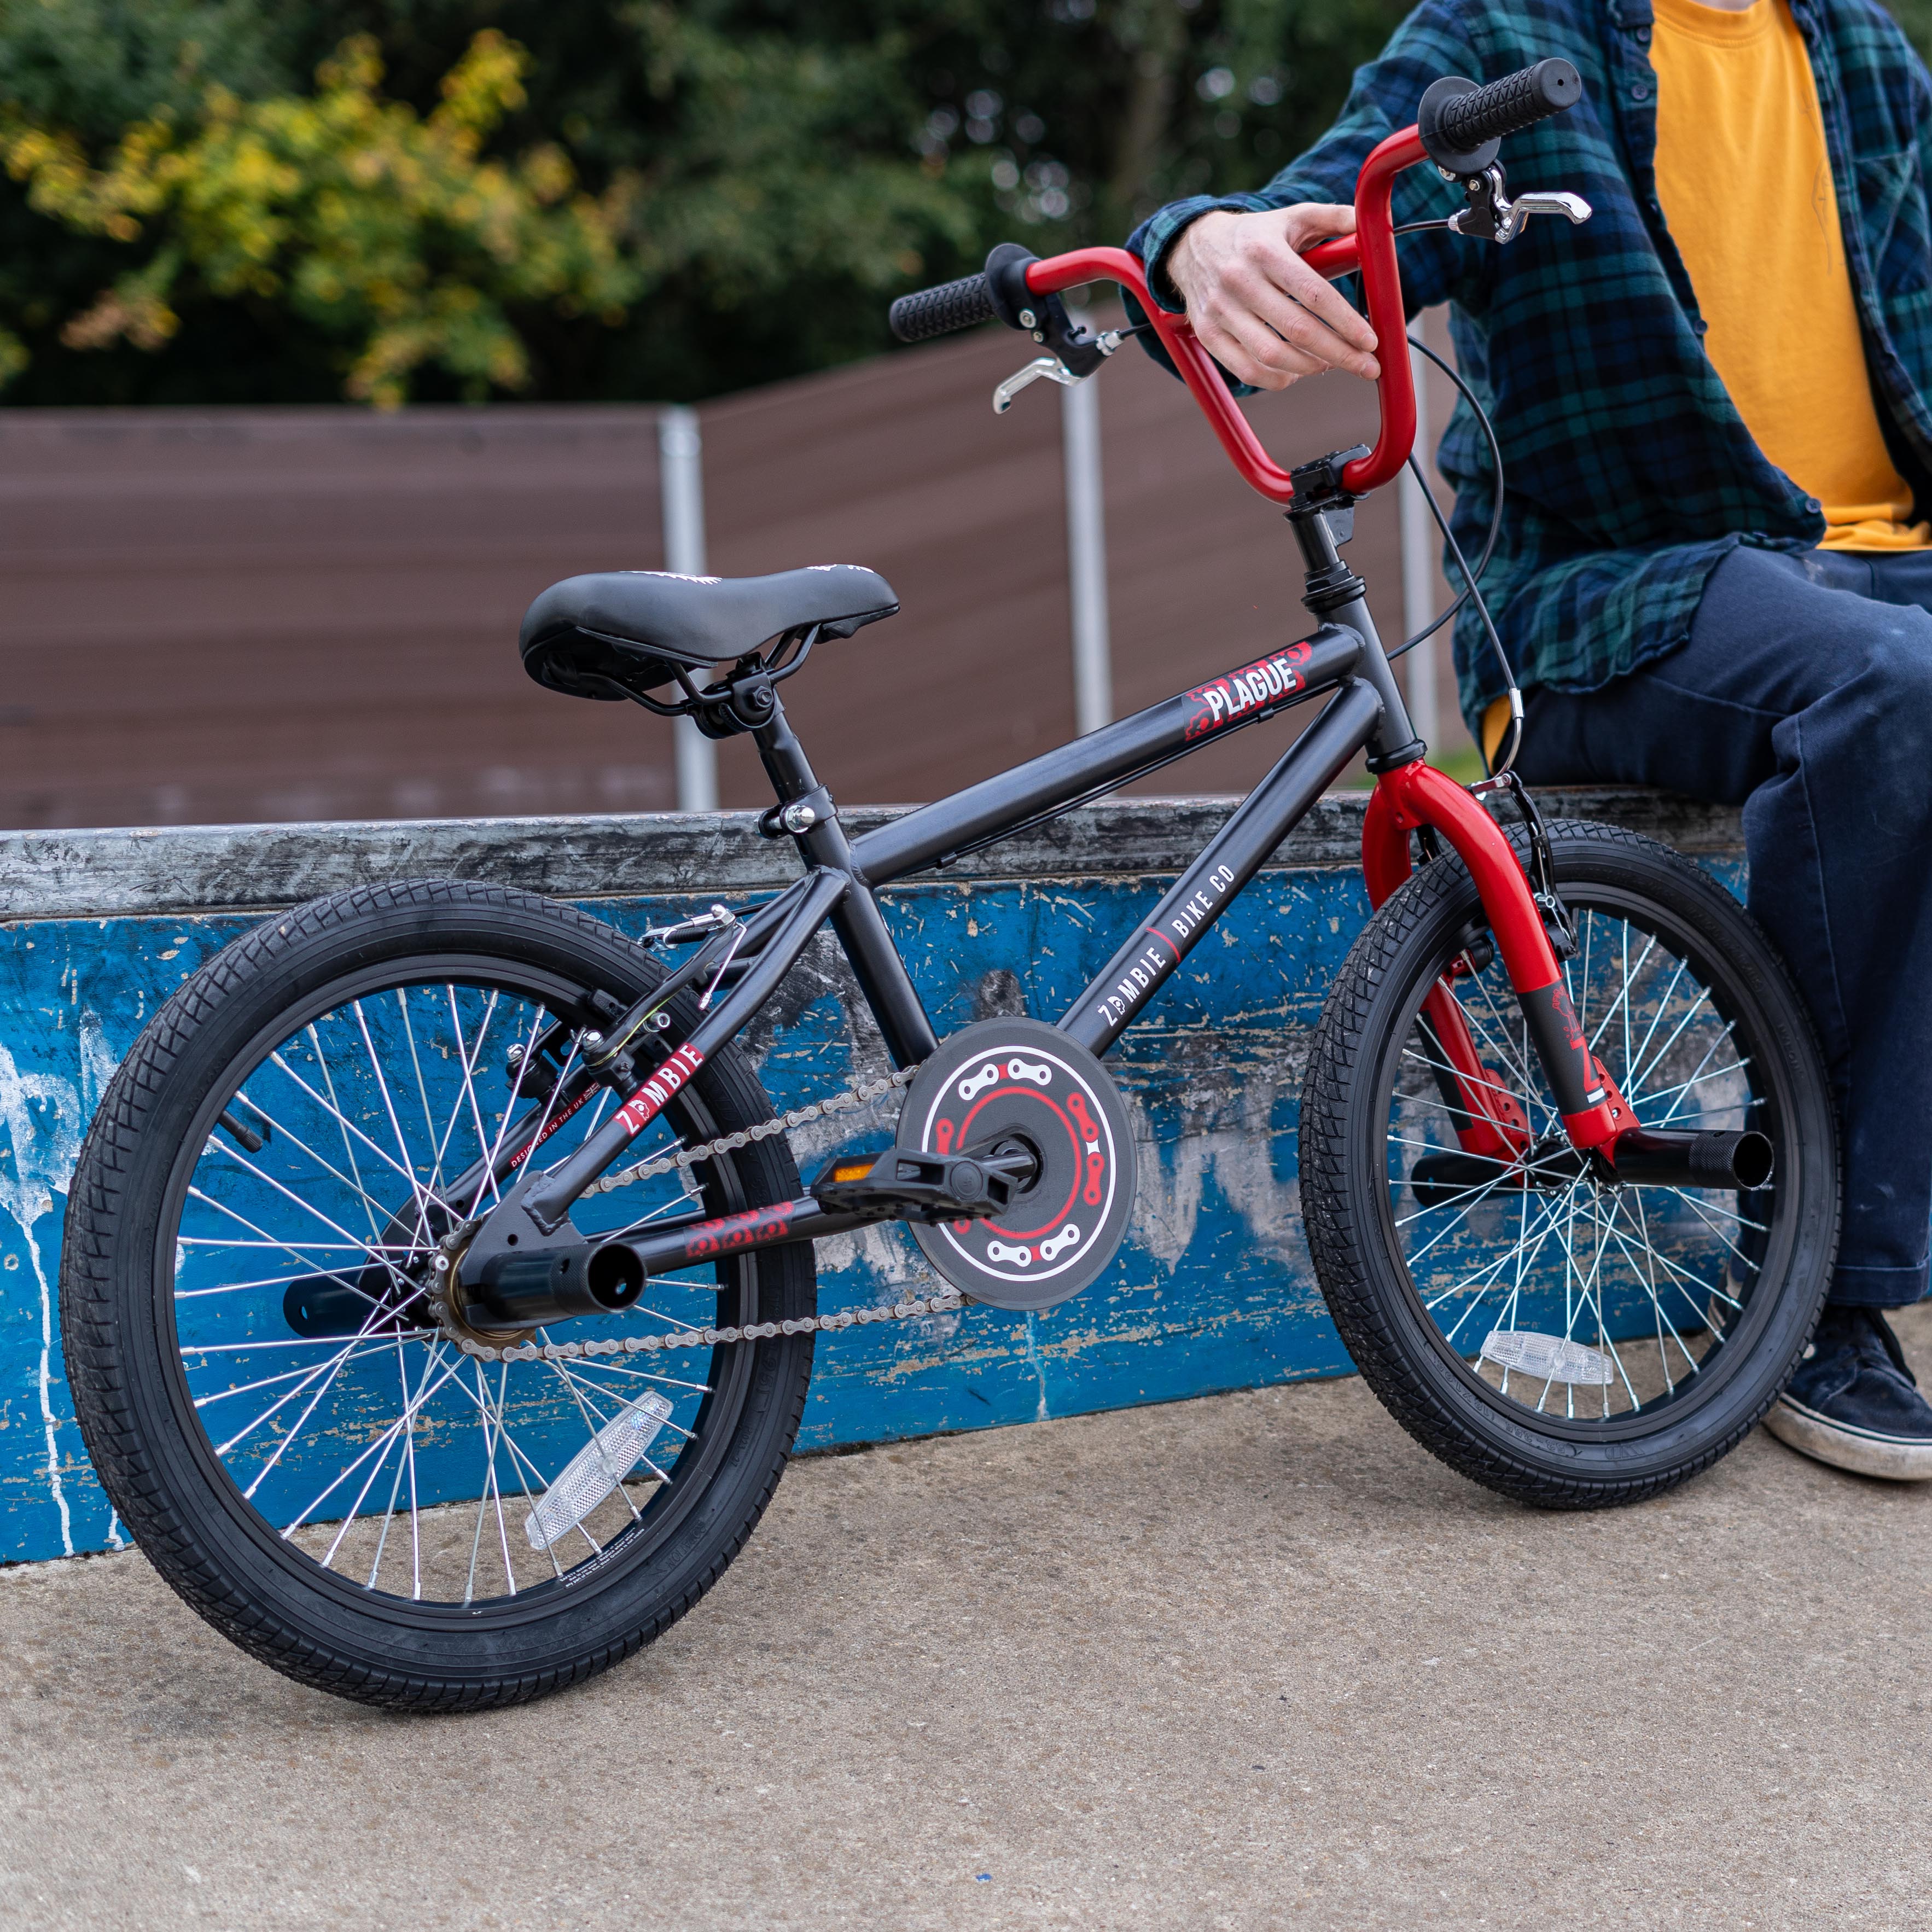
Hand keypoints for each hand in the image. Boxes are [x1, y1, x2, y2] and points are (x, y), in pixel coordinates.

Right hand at [1165, 204, 1380, 389]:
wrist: (1193, 246)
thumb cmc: (1254, 236)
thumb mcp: (1291, 217)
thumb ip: (1331, 217)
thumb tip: (1368, 221)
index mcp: (1265, 251)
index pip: (1312, 293)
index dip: (1345, 321)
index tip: (1369, 341)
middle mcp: (1239, 281)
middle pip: (1297, 330)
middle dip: (1339, 353)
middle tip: (1366, 366)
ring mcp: (1220, 311)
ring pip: (1272, 356)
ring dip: (1310, 367)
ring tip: (1331, 364)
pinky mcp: (1208, 335)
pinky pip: (1247, 371)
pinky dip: (1277, 380)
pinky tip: (1297, 372)